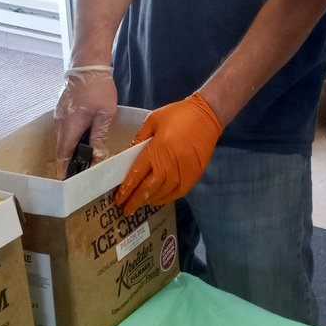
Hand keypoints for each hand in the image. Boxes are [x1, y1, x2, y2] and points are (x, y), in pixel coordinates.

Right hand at [52, 66, 117, 177]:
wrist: (88, 64)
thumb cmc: (98, 89)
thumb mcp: (105, 115)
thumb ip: (99, 137)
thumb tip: (97, 157)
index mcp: (69, 128)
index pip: (62, 156)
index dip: (65, 170)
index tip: (69, 181)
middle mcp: (59, 123)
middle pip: (61, 148)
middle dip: (69, 161)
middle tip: (81, 172)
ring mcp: (58, 115)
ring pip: (62, 138)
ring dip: (70, 148)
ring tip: (83, 157)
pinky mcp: (61, 108)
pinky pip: (63, 128)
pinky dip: (70, 136)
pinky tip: (82, 138)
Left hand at [115, 92, 222, 213]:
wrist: (207, 116)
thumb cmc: (178, 115)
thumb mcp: (153, 120)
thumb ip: (139, 139)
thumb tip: (127, 156)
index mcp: (155, 151)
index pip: (136, 175)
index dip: (126, 189)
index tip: (118, 199)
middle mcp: (168, 166)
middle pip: (147, 189)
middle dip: (134, 201)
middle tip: (125, 210)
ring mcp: (182, 173)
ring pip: (161, 194)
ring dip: (148, 201)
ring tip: (139, 205)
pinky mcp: (193, 176)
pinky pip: (176, 194)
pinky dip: (164, 199)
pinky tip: (156, 200)